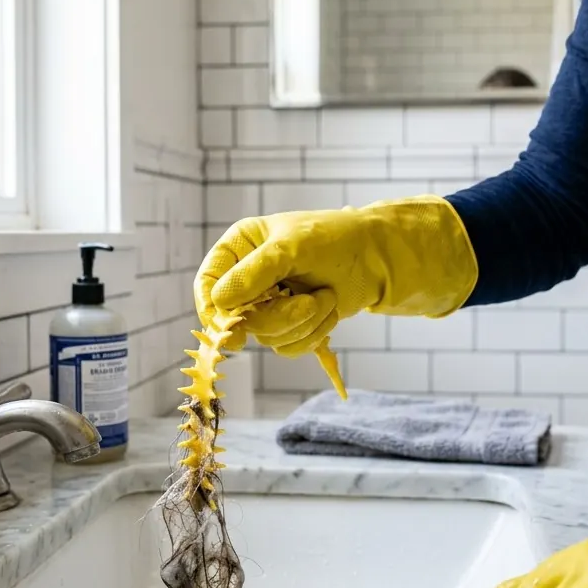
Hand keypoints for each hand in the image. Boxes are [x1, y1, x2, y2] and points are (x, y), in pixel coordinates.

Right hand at [193, 196, 477, 356]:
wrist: (378, 259)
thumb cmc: (335, 240)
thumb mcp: (291, 248)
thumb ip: (254, 273)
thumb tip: (219, 302)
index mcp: (240, 248)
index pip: (208, 283)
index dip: (212, 309)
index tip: (228, 327)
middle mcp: (249, 279)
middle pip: (237, 318)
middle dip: (277, 316)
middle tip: (306, 302)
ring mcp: (270, 305)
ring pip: (265, 336)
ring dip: (302, 322)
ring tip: (325, 296)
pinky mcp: (291, 325)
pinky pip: (287, 347)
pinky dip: (312, 333)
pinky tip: (329, 309)